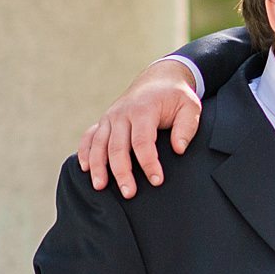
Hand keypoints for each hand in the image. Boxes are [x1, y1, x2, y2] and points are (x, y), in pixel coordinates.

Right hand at [76, 59, 202, 196]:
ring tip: (100, 187)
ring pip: (99, 144)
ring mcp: (110, 118)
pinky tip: (84, 168)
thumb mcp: (190, 106)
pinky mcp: (104, 122)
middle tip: (129, 193)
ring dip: (98, 167)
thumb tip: (179, 149)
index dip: (148, 163)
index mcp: (143, 110)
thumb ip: (187, 127)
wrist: (158, 80)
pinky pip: (89, 137)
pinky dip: (84, 152)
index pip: (143, 141)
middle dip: (122, 172)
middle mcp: (122, 114)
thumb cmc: (176, 96)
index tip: (156, 180)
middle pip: (117, 147)